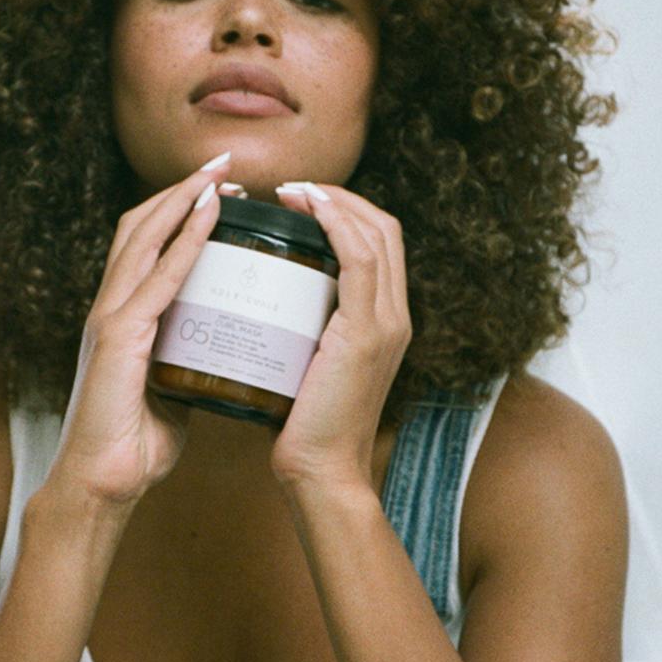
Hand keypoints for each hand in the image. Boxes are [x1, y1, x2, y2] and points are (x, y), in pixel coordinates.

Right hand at [47, 153, 233, 509]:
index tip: (219, 191)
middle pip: (139, 225)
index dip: (177, 210)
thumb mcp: (169, 389)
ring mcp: (109, 317)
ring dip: (183, 199)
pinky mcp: (118, 336)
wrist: (101, 484)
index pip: (144, 244)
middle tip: (224, 165)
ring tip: (219, 175)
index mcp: (120, 317)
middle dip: (182, 189)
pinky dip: (185, 241)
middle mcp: (109, 306)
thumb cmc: (132, 445)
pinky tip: (211, 218)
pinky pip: (158, 276)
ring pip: (142, 237)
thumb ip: (186, 361)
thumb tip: (221, 352)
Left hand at [267, 181, 412, 493]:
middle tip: (289, 190)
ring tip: (290, 193)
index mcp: (385, 322)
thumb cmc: (304, 428)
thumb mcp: (309, 367)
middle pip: (384, 228)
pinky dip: (336, 224)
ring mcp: (387, 323)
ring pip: (376, 234)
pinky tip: (306, 209)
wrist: (322, 472)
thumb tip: (265, 308)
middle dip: (339, 196)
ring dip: (334, 201)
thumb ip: (302, 334)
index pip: (380, 244)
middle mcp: (397, 316)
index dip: (345, 211)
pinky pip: (360, 260)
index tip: (299, 203)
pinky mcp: (367, 333)